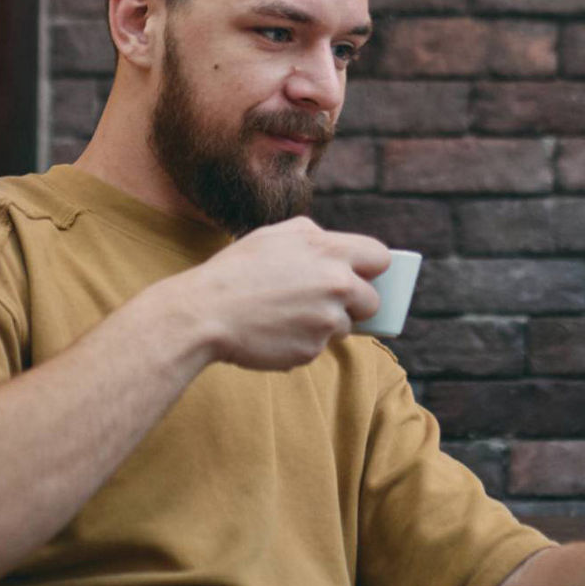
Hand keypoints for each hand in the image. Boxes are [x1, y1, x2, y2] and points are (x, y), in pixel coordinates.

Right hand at [174, 216, 390, 370]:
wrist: (204, 312)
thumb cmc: (236, 271)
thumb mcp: (275, 236)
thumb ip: (314, 238)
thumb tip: (338, 250)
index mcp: (329, 249)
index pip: (380, 257)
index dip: (370, 269)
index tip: (361, 276)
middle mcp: (337, 283)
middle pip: (372, 300)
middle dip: (354, 304)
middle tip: (324, 302)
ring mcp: (327, 319)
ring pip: (345, 326)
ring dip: (325, 324)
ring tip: (285, 315)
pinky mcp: (313, 349)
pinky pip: (318, 346)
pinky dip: (302, 342)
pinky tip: (274, 331)